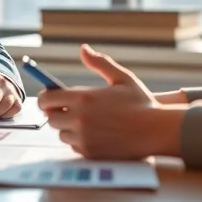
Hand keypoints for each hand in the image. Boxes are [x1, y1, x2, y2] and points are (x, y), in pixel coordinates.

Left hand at [38, 44, 183, 159]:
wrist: (156, 131)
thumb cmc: (140, 103)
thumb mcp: (122, 77)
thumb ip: (100, 63)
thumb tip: (83, 49)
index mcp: (83, 98)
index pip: (46, 99)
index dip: (46, 97)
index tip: (50, 96)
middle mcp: (79, 119)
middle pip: (51, 118)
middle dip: (57, 112)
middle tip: (69, 108)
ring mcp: (83, 138)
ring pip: (61, 133)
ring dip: (68, 127)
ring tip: (85, 121)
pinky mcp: (90, 153)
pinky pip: (73, 146)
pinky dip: (79, 140)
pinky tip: (94, 133)